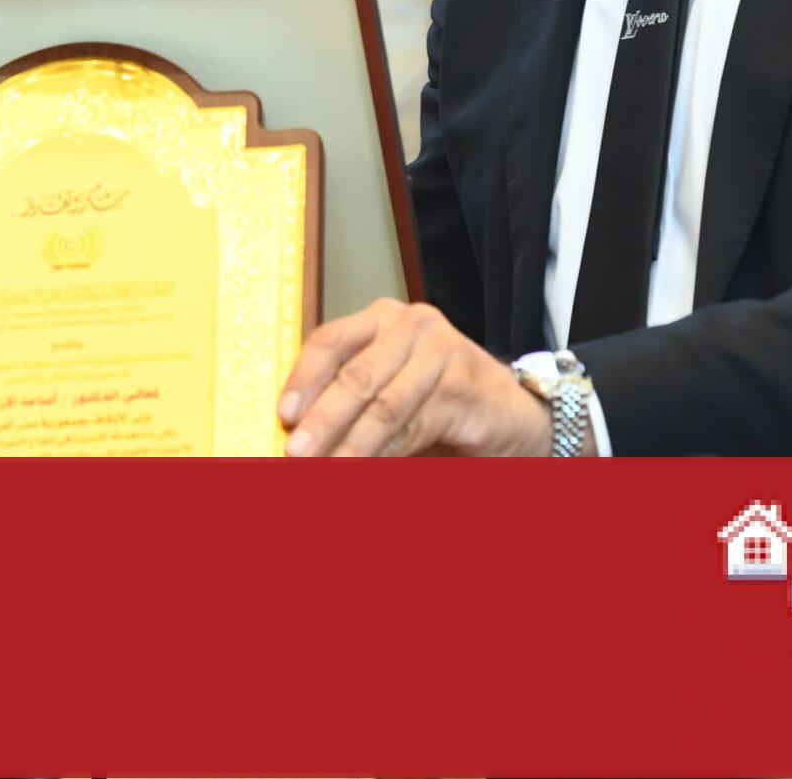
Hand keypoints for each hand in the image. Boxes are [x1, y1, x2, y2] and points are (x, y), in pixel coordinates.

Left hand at [277, 298, 551, 456]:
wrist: (508, 412)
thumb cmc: (435, 399)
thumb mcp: (386, 387)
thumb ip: (348, 395)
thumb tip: (293, 428)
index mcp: (382, 318)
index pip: (330, 339)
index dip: (303, 377)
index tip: (283, 414)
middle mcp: (411, 324)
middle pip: (355, 375)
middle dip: (322, 420)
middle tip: (296, 453)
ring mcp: (441, 351)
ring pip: (384, 406)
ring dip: (351, 446)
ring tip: (326, 473)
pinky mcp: (462, 385)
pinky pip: (413, 426)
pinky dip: (385, 455)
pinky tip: (365, 473)